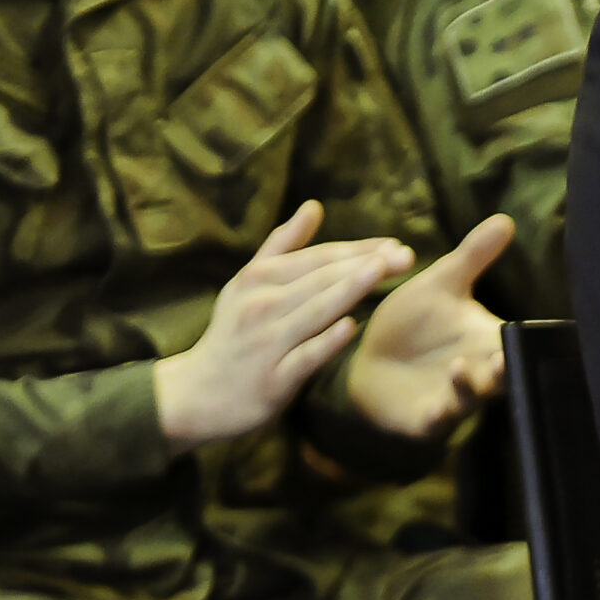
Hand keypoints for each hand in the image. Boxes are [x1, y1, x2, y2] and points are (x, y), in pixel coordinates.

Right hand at [154, 201, 411, 452]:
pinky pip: (303, 357)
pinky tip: (351, 327)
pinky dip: (325, 342)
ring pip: (313, 311)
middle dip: (364, 264)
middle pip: (321, 279)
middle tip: (405, 255)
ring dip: (348, 289)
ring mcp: (266, 343)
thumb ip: (284, 245)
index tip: (395, 243)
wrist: (195, 395)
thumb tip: (314, 205)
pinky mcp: (272, 379)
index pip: (318, 258)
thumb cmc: (234, 332)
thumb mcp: (249, 283)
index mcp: (258, 279)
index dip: (357, 249)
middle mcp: (261, 305)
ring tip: (381, 270)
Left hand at [345, 214, 513, 436]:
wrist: (367, 359)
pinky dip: (438, 414)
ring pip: (470, 399)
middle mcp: (476, 372)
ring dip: (468, 387)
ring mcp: (451, 398)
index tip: (529, 333)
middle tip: (505, 358)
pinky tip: (435, 406)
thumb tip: (505, 219)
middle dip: (505, 370)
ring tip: (459, 367)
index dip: (525, 342)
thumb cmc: (411, 322)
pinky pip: (435, 421)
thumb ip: (473, 256)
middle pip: (502, 377)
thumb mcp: (441, 284)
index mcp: (485, 340)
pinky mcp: (422, 419)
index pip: (515, 343)